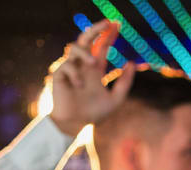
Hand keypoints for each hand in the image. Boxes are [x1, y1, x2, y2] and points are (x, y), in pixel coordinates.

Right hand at [48, 19, 134, 136]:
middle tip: (107, 23)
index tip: (117, 24)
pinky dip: (75, 73)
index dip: (108, 35)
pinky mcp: (58, 75)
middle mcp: (82, 65)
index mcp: (95, 69)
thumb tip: (131, 63)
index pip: (101, 47)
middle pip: (86, 39)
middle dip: (96, 29)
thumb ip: (124, 83)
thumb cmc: (94, 113)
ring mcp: (70, 68)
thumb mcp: (115, 99)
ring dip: (85, 52)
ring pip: (73, 47)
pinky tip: (79, 85)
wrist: (76, 124)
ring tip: (94, 63)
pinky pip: (65, 66)